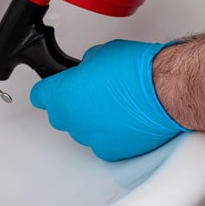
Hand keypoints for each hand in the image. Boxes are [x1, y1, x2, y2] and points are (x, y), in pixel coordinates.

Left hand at [30, 40, 188, 160]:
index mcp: (61, 94)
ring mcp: (89, 137)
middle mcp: (71, 119)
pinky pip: (102, 142)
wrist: (165, 91)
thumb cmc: (136, 70)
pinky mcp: (110, 151)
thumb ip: (83, 66)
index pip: (39, 95)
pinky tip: (123, 120)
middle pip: (59, 114)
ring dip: (91, 119)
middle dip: (71, 104)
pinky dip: (109, 134)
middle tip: (91, 92)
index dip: (48, 90)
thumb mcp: (100, 53)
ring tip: (113, 105)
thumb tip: (85, 70)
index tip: (53, 88)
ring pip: (81, 129)